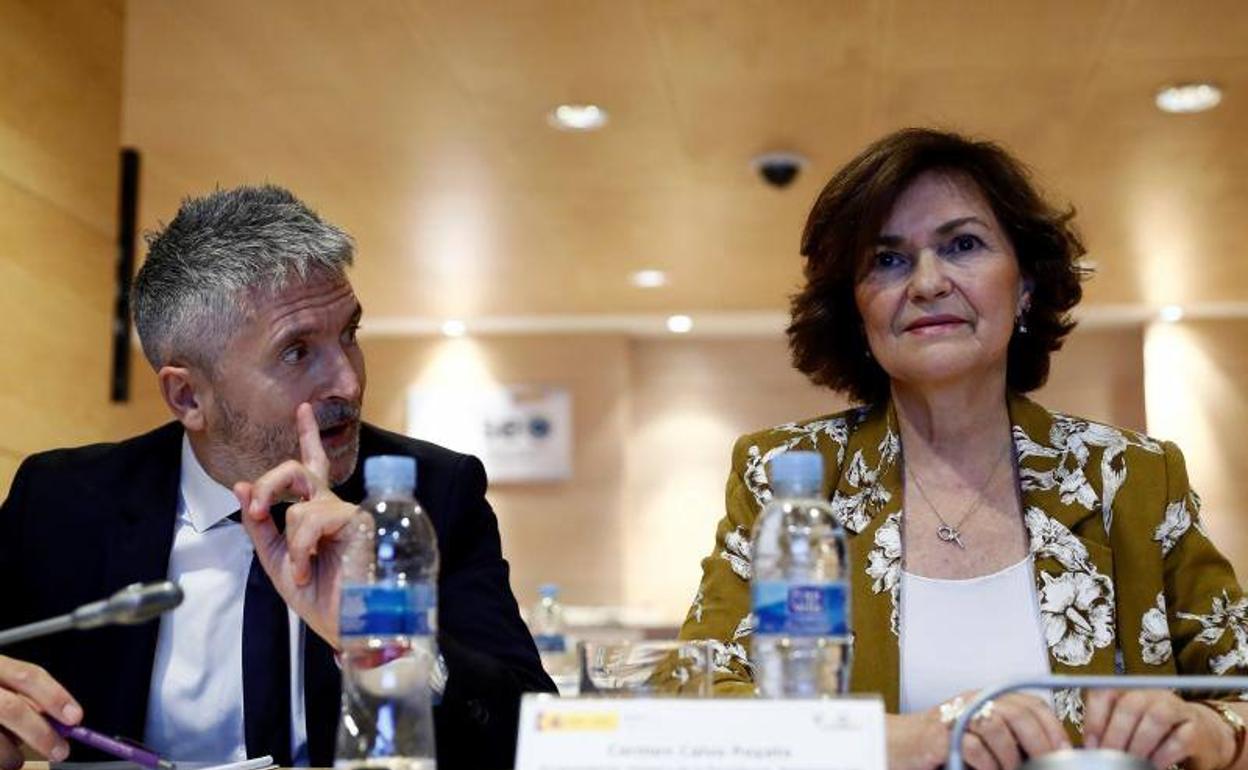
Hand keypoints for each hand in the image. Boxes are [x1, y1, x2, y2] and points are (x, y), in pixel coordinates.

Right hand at [0, 656, 81, 767]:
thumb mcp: (2, 684)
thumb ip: (26, 698)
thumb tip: (61, 721)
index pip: (28, 675)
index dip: (55, 696)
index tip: (75, 717)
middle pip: (11, 708)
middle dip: (40, 733)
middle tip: (60, 751)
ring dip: (11, 755)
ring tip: (15, 762)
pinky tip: (0, 760)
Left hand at [233, 402, 369, 649]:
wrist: (348, 625)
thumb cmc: (319, 598)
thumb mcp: (276, 561)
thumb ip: (260, 525)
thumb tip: (241, 486)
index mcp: (317, 515)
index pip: (313, 468)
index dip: (309, 436)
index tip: (304, 410)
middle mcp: (333, 507)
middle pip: (300, 469)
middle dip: (271, 484)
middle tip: (257, 511)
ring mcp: (347, 512)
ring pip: (299, 507)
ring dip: (291, 546)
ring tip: (302, 573)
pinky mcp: (357, 520)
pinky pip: (311, 520)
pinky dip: (301, 549)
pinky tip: (308, 569)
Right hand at [887, 691, 1068, 769]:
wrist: (898, 746)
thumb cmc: (943, 746)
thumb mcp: (984, 738)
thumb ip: (1011, 739)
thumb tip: (1052, 754)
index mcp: (988, 700)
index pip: (1031, 704)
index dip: (1053, 728)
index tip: (1064, 752)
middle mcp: (973, 702)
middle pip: (1018, 712)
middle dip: (1038, 744)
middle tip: (1042, 766)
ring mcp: (955, 715)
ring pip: (997, 726)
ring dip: (1008, 757)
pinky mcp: (939, 735)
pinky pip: (974, 746)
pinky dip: (986, 765)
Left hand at [1084, 689, 1236, 769]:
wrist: (1205, 738)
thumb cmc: (1158, 735)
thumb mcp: (1131, 729)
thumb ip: (1110, 732)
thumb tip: (1090, 749)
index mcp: (1130, 691)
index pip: (1105, 692)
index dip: (1094, 718)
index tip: (1090, 745)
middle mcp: (1153, 695)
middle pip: (1130, 704)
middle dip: (1115, 734)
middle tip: (1109, 758)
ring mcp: (1178, 709)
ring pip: (1155, 718)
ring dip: (1139, 744)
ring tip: (1131, 764)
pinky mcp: (1197, 730)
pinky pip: (1179, 739)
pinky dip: (1162, 755)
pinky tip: (1153, 765)